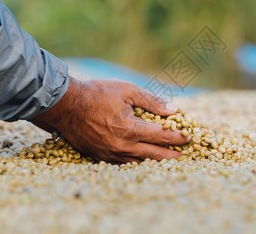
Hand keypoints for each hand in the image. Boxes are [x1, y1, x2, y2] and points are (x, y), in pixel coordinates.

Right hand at [30, 77, 190, 162]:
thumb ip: (152, 101)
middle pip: (155, 155)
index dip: (177, 137)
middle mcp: (122, 146)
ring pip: (140, 163)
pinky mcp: (102, 157)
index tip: (188, 136)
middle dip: (172, 155)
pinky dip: (138, 163)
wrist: (66, 106)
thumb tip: (174, 109)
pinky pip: (125, 164)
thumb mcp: (127, 90)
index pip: (162, 137)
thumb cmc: (97, 94)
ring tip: (168, 160)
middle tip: (184, 155)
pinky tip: (144, 161)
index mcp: (130, 129)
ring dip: (156, 162)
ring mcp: (111, 154)